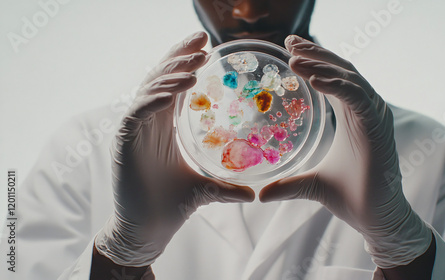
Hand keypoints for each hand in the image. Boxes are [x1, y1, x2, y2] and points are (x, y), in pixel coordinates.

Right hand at [94, 31, 254, 266]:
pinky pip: (137, 113)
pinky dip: (155, 99)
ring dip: (171, 74)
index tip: (208, 48)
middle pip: (161, 80)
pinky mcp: (123, 142)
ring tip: (195, 63)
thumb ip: (227, 186)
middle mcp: (148, 123)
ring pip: (150, 91)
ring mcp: (134, 131)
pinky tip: (176, 90)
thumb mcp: (205, 188)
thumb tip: (254, 193)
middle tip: (202, 39)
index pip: (175, 86)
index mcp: (164, 126)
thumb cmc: (171, 206)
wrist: (147, 230)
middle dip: (180, 57)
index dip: (188, 64)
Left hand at [260, 35, 431, 268]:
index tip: (290, 51)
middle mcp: (364, 111)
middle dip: (315, 55)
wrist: (376, 218)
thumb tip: (260, 195)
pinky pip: (356, 97)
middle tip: (289, 43)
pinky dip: (336, 85)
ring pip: (348, 78)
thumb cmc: (350, 197)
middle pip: (340, 70)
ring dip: (322, 65)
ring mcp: (373, 117)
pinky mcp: (378, 127)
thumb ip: (287, 184)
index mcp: (351, 116)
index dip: (314, 63)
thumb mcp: (310, 184)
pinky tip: (314, 79)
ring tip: (295, 57)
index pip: (332, 79)